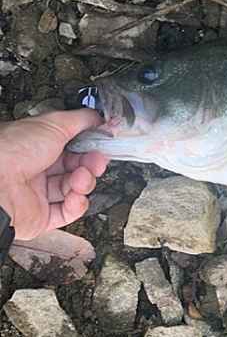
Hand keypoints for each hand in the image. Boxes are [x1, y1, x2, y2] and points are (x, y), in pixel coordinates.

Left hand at [0, 110, 108, 240]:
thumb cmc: (12, 150)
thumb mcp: (53, 123)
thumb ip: (82, 120)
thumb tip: (101, 120)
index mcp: (37, 144)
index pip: (72, 144)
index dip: (90, 144)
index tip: (102, 142)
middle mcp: (37, 168)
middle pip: (76, 166)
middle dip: (91, 163)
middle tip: (96, 161)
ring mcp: (38, 193)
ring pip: (74, 189)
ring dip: (85, 182)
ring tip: (82, 177)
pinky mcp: (41, 217)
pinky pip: (68, 212)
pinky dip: (78, 204)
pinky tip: (77, 196)